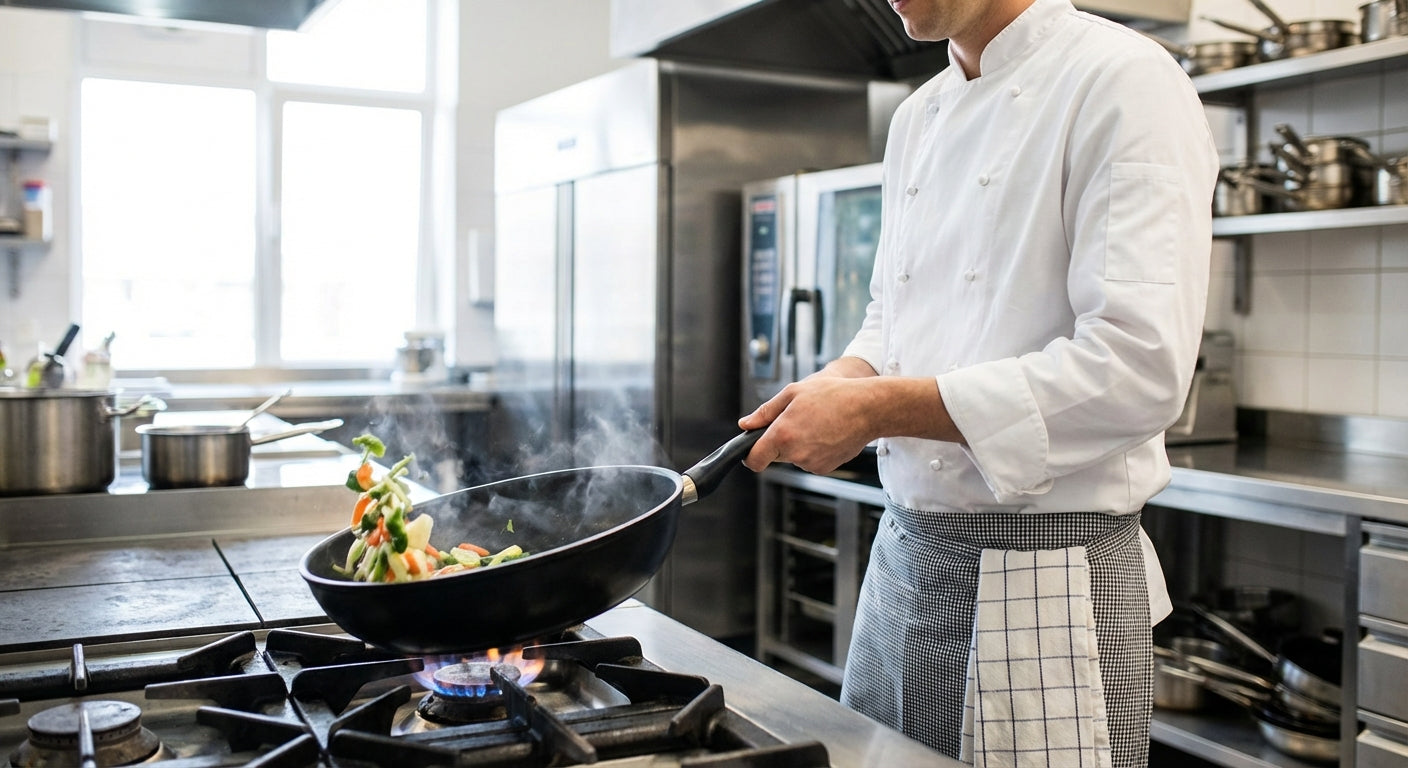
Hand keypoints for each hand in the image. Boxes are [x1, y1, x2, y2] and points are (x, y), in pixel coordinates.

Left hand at [738, 375, 876, 474]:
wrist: (868, 408)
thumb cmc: (833, 395)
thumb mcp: (793, 393)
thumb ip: (765, 412)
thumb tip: (746, 424)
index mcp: (782, 434)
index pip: (754, 460)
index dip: (750, 456)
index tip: (751, 450)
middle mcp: (795, 454)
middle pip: (775, 455)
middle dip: (780, 441)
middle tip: (797, 420)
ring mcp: (811, 464)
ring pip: (794, 457)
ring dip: (799, 444)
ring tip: (817, 423)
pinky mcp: (825, 468)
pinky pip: (810, 461)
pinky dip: (814, 450)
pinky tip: (826, 433)